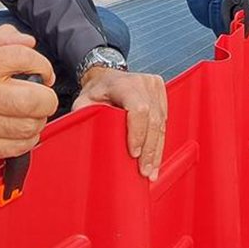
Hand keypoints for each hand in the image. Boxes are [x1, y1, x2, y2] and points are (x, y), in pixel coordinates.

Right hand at [0, 25, 57, 176]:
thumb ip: (3, 38)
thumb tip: (29, 41)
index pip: (23, 58)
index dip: (43, 66)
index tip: (44, 74)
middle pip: (33, 99)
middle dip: (47, 100)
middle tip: (42, 99)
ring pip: (30, 126)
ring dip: (37, 121)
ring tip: (26, 115)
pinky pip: (21, 146)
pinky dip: (27, 139)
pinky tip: (16, 131)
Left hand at [72, 66, 166, 180]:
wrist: (106, 77)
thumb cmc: (96, 91)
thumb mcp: (84, 102)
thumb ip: (85, 117)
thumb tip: (85, 141)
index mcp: (123, 83)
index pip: (138, 109)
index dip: (138, 133)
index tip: (134, 154)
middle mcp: (143, 83)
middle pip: (153, 120)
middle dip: (149, 149)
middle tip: (144, 171)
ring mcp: (155, 87)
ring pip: (161, 123)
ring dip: (156, 149)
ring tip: (151, 170)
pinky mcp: (162, 94)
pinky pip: (164, 121)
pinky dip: (159, 142)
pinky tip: (155, 158)